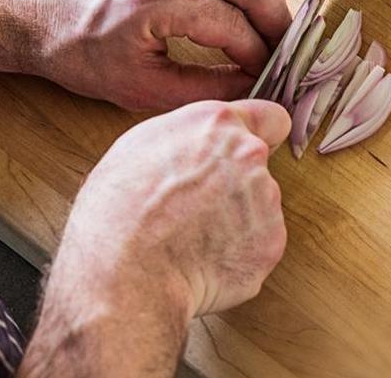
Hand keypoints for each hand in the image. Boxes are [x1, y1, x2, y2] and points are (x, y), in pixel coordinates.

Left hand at [1, 0, 291, 110]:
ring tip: (269, 25)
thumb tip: (254, 87)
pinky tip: (242, 0)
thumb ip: (204, 88)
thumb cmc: (77, 53)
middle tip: (283, 50)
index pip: (236, 26)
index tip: (271, 76)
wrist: (31, 11)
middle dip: (278, 20)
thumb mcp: (140, 87)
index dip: (261, 56)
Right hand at [20, 99, 289, 376]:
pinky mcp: (270, 244)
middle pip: (258, 166)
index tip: (255, 148)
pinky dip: (238, 254)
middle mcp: (249, 155)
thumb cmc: (118, 211)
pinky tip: (202, 259)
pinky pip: (258, 245)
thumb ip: (187, 139)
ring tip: (191, 237)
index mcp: (217, 123)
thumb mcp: (139, 146)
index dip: (263, 134)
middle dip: (236, 182)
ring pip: (259, 208)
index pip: (271, 118)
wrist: (127, 273)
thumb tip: (197, 147)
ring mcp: (265, 200)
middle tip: (197, 206)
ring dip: (236, 220)